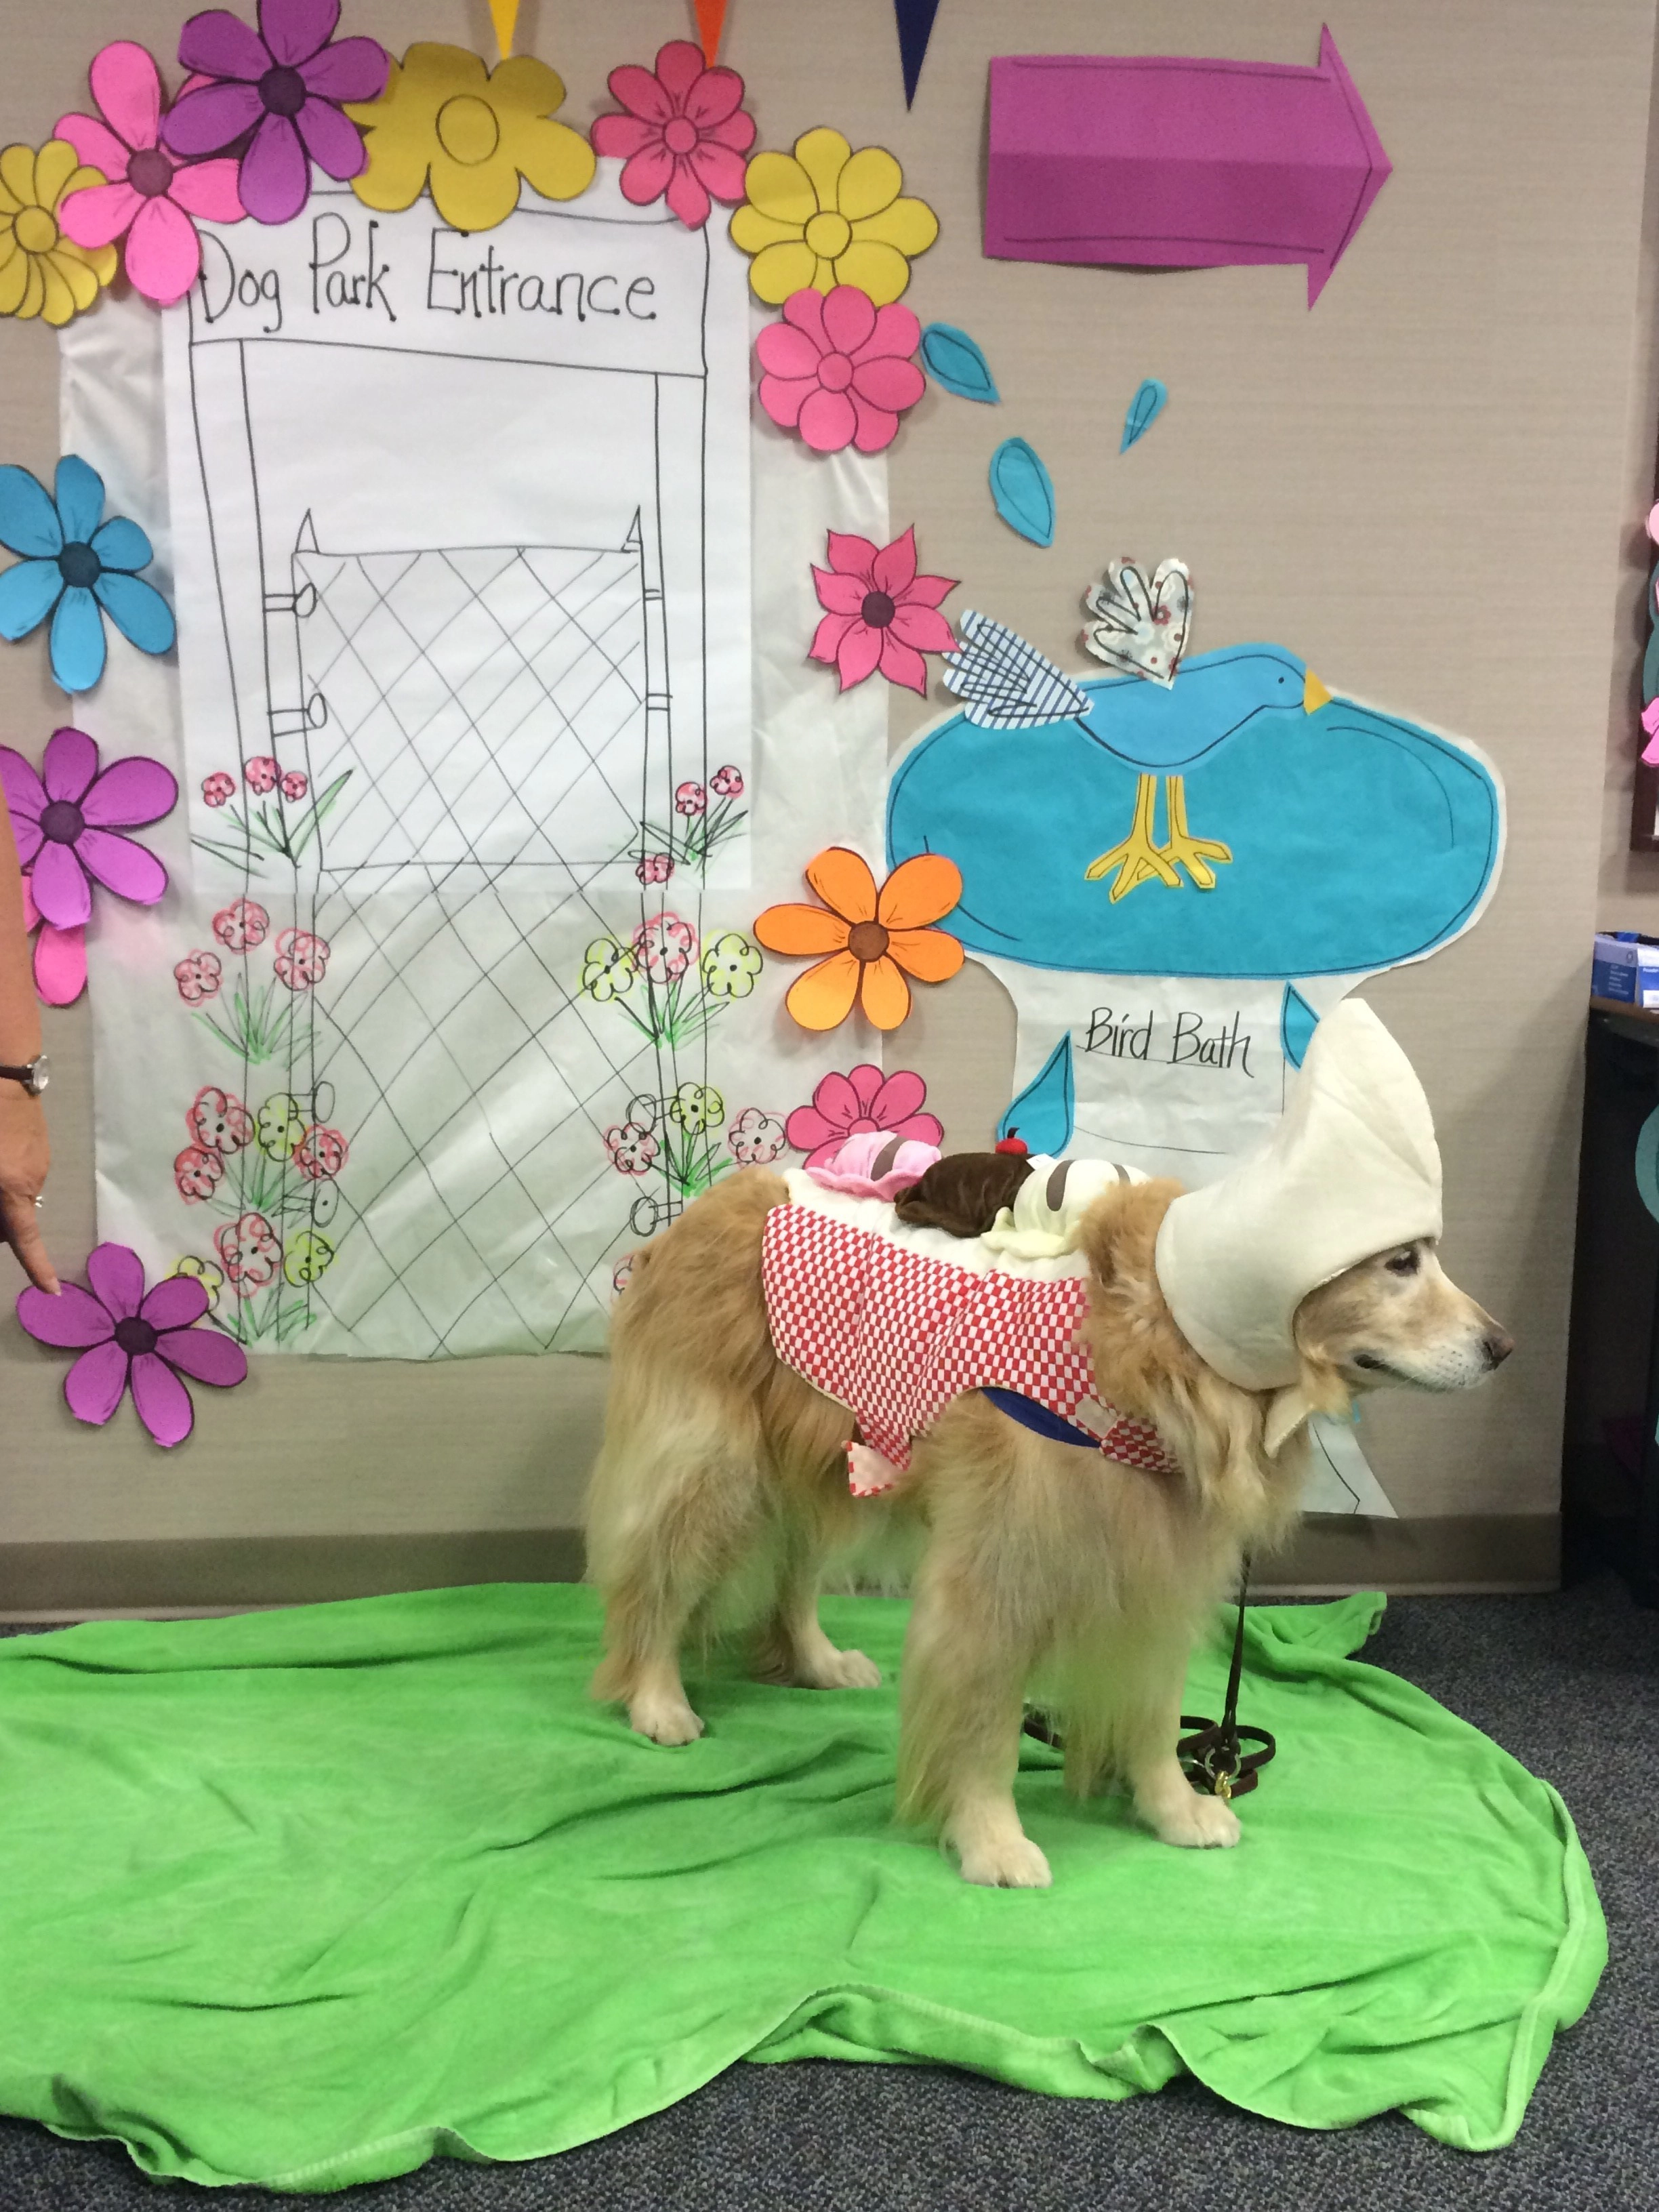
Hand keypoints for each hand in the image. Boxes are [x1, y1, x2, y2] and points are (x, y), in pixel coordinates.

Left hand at [0, 1082, 57, 1292]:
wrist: (5, 1071)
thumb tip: (0, 1219)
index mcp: (12, 1188)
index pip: (26, 1239)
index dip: (38, 1268)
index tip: (51, 1289)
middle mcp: (31, 1181)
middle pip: (15, 1219)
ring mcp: (39, 1163)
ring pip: (16, 1196)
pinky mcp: (39, 1148)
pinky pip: (21, 1175)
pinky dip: (5, 1176)